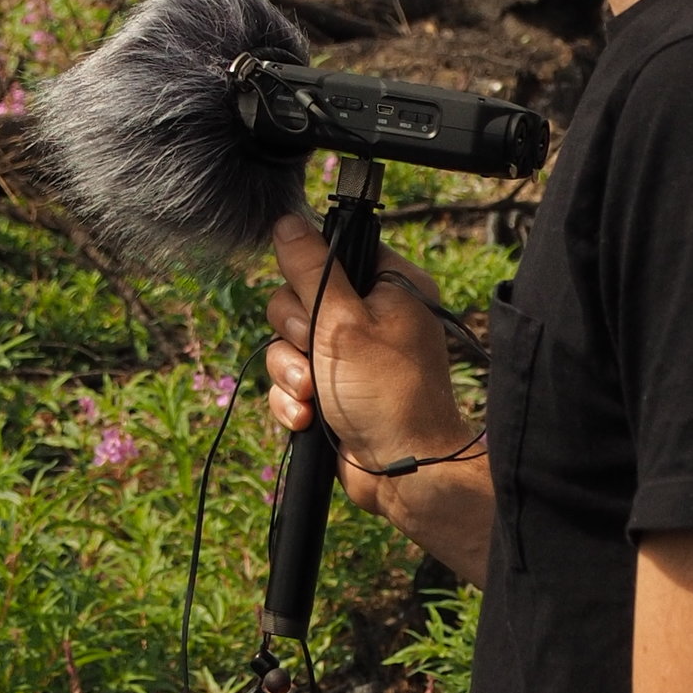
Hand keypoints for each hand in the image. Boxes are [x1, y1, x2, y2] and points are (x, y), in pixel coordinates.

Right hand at [264, 212, 493, 581]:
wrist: (405, 472)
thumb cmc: (388, 394)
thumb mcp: (342, 322)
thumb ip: (311, 269)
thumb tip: (287, 221)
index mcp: (390, 286)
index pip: (333, 252)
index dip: (310, 275)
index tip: (314, 302)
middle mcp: (371, 316)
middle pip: (298, 298)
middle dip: (294, 334)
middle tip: (314, 352)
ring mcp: (350, 354)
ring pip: (288, 342)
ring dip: (290, 372)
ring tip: (312, 396)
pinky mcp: (332, 389)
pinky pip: (291, 380)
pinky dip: (292, 400)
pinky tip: (308, 418)